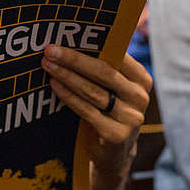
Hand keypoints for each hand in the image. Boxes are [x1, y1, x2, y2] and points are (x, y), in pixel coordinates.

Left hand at [41, 45, 150, 177]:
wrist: (115, 153)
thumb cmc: (110, 111)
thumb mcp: (115, 90)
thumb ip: (106, 69)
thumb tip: (74, 40)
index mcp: (142, 79)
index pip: (118, 56)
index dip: (92, 45)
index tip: (67, 36)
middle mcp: (140, 97)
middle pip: (104, 73)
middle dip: (74, 59)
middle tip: (50, 50)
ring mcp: (130, 118)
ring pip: (93, 92)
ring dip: (67, 76)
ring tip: (48, 65)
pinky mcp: (116, 135)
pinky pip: (87, 111)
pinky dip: (69, 97)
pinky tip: (54, 85)